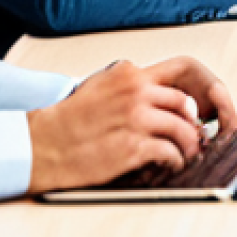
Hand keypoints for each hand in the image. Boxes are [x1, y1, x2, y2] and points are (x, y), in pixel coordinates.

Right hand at [27, 57, 236, 193]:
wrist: (41, 145)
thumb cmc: (68, 118)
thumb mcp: (100, 84)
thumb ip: (129, 82)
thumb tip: (154, 89)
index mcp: (129, 74)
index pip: (178, 72)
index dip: (191, 92)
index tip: (194, 107)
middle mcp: (136, 92)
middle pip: (183, 102)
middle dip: (192, 120)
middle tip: (195, 134)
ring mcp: (135, 119)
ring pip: (182, 127)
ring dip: (189, 143)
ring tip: (188, 153)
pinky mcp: (132, 147)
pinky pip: (169, 151)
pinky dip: (175, 159)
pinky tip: (172, 164)